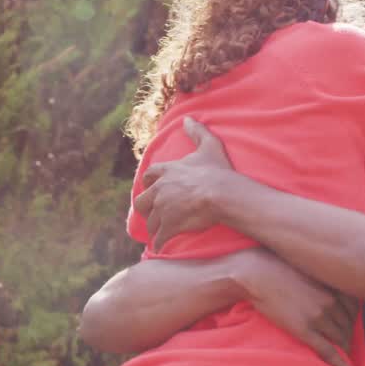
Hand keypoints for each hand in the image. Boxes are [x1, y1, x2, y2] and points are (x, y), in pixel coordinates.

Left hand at [133, 117, 234, 250]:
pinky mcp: (169, 226)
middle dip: (145, 208)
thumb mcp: (209, 146)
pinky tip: (160, 247)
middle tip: (151, 213)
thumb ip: (197, 132)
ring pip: (150, 222)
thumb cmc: (218, 171)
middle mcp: (160, 190)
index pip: (149, 176)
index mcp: (167, 172)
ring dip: (154, 227)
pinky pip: (159, 238)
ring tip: (159, 232)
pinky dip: (159, 243)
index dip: (149, 183)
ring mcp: (163, 209)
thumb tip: (187, 118)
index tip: (152, 188)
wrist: (222, 194)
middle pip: (142, 201)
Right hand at [234, 248, 359, 365]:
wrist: (257, 274)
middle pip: (349, 324)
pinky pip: (329, 351)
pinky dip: (342, 365)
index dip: (353, 318)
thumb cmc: (276, 267)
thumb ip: (322, 280)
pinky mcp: (305, 331)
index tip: (350, 323)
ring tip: (344, 354)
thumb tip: (325, 290)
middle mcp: (331, 301)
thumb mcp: (307, 268)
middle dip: (349, 334)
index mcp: (333, 285)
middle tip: (346, 341)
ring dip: (345, 348)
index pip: (355, 307)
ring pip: (342, 338)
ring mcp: (319, 317)